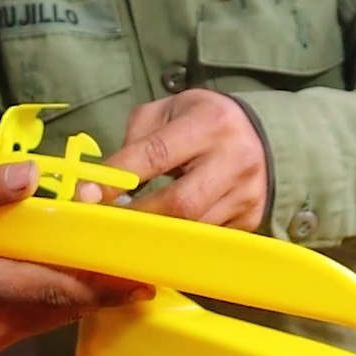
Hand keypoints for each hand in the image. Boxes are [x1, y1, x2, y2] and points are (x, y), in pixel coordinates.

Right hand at [0, 162, 150, 352]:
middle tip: (146, 269)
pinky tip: (95, 281)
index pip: (46, 286)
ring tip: (129, 271)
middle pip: (60, 306)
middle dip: (104, 288)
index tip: (133, 271)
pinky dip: (71, 299)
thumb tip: (31, 175)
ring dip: (92, 294)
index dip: (94, 282)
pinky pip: (45, 318)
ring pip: (57, 315)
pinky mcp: (0, 339)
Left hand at [80, 89, 267, 230]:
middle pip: (178, 203)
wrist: (268, 140)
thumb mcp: (172, 110)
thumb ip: (137, 137)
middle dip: (137, 217)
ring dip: (154, 237)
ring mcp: (245, 196)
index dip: (119, 177)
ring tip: (127, 235)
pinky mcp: (249, 222)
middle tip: (106, 225)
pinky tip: (158, 241)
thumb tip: (106, 180)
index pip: (156, 153)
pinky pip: (206, 241)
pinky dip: (177, 245)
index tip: (87, 195)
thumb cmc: (206, 122)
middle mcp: (233, 160)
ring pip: (192, 230)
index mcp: (209, 123)